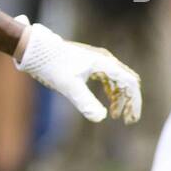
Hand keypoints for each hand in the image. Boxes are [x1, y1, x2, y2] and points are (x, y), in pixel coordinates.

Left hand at [13, 18, 141, 124]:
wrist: (37, 50)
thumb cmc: (53, 65)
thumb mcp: (69, 86)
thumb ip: (85, 101)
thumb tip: (100, 118)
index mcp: (104, 63)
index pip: (129, 83)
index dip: (133, 101)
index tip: (131, 118)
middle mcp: (104, 60)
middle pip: (126, 81)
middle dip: (129, 101)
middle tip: (128, 120)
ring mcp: (97, 61)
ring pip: (117, 81)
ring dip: (120, 97)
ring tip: (116, 114)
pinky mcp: (89, 64)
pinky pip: (108, 79)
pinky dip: (111, 91)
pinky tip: (109, 103)